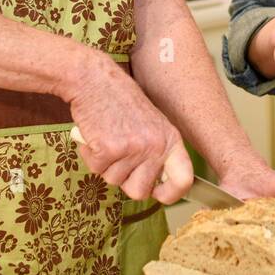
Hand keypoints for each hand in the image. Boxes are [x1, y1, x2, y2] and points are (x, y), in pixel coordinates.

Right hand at [68, 52, 193, 205]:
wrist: (95, 80)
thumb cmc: (121, 102)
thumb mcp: (152, 124)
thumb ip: (158, 152)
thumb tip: (158, 186)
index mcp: (171, 140)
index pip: (184, 180)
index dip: (171, 195)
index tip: (158, 194)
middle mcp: (156, 146)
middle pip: (140, 192)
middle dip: (125, 180)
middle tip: (119, 155)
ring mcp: (133, 148)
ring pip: (114, 181)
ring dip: (105, 165)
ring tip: (107, 138)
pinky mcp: (109, 149)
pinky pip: (95, 170)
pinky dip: (90, 156)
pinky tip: (95, 135)